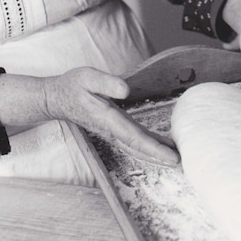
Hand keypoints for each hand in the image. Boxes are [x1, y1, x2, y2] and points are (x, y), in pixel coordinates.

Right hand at [0, 68, 178, 167]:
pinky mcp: (113, 129)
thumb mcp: (87, 76)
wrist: (57, 98)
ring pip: (137, 148)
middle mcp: (112, 129)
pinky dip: (148, 148)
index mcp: (108, 118)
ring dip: (156, 155)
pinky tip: (161, 148)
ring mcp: (112, 132)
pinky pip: (134, 142)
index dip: (155, 147)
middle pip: (140, 147)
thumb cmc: (72, 86)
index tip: (172, 156)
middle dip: (161, 156)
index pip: (136, 136)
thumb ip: (106, 82)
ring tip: (177, 159)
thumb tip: (125, 90)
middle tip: (183, 163)